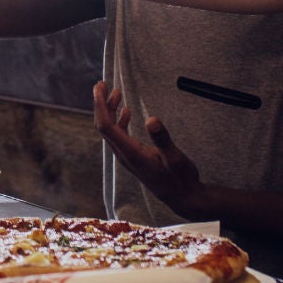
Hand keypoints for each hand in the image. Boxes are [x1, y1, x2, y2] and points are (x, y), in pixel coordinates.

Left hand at [93, 81, 206, 217]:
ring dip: (110, 110)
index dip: (100, 106)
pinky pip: (119, 135)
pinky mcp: (133, 157)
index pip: (107, 126)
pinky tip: (125, 111)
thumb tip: (152, 119)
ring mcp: (128, 156)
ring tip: (114, 92)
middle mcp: (125, 155)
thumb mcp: (176, 159)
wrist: (184, 198)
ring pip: (111, 130)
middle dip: (101, 104)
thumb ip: (163, 140)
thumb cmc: (181, 179)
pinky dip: (119, 120)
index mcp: (131, 153)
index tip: (99, 88)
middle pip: (104, 126)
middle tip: (101, 84)